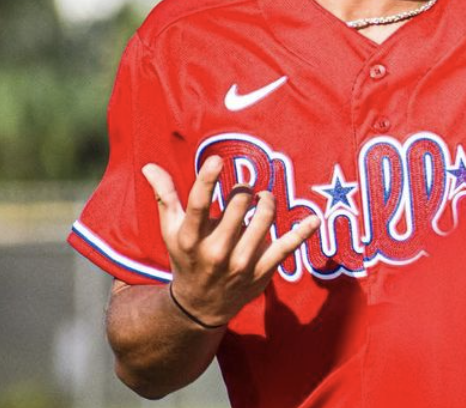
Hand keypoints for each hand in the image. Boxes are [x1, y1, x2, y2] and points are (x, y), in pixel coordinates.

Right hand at [142, 155, 319, 327]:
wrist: (200, 307)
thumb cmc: (185, 258)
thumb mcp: (170, 231)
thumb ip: (165, 197)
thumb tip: (150, 166)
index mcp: (190, 238)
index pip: (198, 206)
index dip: (208, 181)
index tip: (217, 159)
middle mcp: (215, 252)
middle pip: (238, 207)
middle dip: (245, 190)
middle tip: (245, 190)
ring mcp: (240, 264)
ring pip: (264, 221)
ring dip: (268, 203)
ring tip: (264, 199)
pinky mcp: (261, 272)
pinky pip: (286, 248)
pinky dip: (302, 233)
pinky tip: (315, 219)